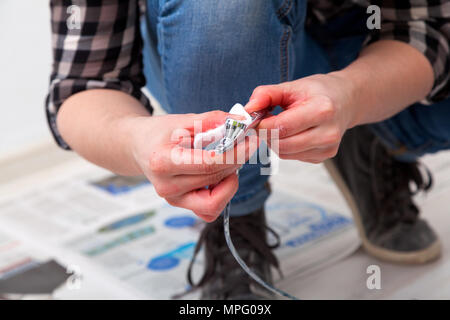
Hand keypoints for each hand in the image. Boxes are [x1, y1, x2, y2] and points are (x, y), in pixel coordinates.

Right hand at [124, 111, 257, 221]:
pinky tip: (220, 177)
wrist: (139, 146)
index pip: (208, 164)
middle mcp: (166, 186)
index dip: (235, 154)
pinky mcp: (181, 205)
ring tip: (229, 160)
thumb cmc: (159, 132)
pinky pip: (209, 210)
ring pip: (215, 199)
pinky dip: (221, 195)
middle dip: (236, 160)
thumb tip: (239, 122)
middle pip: (215, 178)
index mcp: (163, 162)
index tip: (253, 142)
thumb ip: (211, 121)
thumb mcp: (182, 120)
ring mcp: (173, 199)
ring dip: (230, 179)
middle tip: (245, 144)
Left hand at [245, 73, 354, 162]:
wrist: (345, 101)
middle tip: (262, 122)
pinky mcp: (322, 157)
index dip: (262, 125)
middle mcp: (327, 133)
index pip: (281, 127)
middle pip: (281, 143)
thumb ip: (266, 94)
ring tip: (277, 125)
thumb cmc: (318, 92)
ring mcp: (327, 148)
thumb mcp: (292, 86)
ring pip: (284, 152)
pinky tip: (289, 133)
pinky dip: (284, 146)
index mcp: (322, 110)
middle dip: (265, 134)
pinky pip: (291, 156)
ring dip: (273, 141)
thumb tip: (247, 109)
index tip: (255, 118)